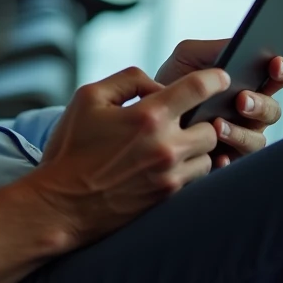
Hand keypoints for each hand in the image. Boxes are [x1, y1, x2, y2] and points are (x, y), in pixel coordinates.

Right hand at [24, 65, 229, 248]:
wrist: (62, 204)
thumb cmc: (72, 148)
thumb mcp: (88, 98)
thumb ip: (127, 80)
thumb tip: (158, 86)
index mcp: (147, 116)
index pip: (197, 89)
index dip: (215, 78)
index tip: (220, 78)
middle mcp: (165, 146)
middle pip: (211, 126)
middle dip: (201, 120)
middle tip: (182, 120)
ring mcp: (170, 176)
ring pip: (208, 155)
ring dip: (196, 147)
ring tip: (172, 145)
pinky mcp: (168, 198)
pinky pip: (198, 179)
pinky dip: (190, 169)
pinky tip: (169, 165)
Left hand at [155, 39, 282, 168]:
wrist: (146, 111)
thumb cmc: (173, 80)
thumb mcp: (188, 56)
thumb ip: (213, 49)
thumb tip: (238, 45)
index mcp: (249, 83)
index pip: (278, 76)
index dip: (282, 70)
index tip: (274, 64)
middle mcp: (251, 111)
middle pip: (273, 110)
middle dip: (260, 104)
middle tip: (241, 100)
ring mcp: (241, 136)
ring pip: (257, 140)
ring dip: (241, 133)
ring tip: (218, 125)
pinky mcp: (225, 159)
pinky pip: (235, 164)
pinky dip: (227, 159)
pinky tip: (217, 155)